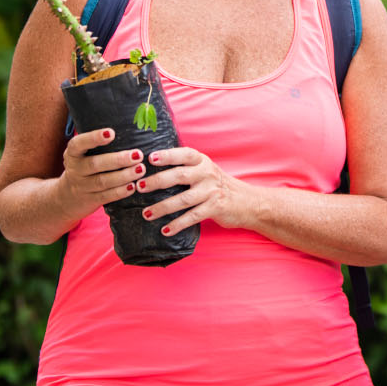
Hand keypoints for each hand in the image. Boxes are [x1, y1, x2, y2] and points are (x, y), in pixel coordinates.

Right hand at [56, 128, 144, 215]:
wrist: (66, 197)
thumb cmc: (84, 166)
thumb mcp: (84, 153)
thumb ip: (98, 142)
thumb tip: (128, 123)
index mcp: (73, 153)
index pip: (79, 144)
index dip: (94, 138)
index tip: (111, 133)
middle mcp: (75, 169)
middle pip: (95, 164)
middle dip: (118, 160)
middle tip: (137, 154)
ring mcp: (82, 186)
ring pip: (103, 181)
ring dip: (123, 176)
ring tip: (140, 169)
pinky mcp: (90, 199)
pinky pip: (106, 196)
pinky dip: (120, 192)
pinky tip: (133, 186)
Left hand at [134, 146, 254, 235]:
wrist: (247, 202)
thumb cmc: (218, 185)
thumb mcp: (205, 170)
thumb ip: (185, 168)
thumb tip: (152, 168)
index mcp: (202, 161)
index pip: (183, 155)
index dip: (167, 155)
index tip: (150, 159)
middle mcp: (207, 173)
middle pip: (178, 176)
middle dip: (157, 181)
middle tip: (139, 187)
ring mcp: (211, 191)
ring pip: (182, 199)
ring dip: (162, 207)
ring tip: (146, 214)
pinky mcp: (215, 208)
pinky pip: (192, 217)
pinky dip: (177, 224)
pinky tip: (165, 230)